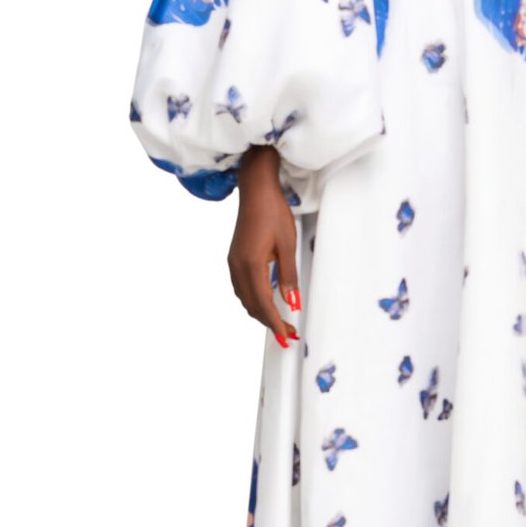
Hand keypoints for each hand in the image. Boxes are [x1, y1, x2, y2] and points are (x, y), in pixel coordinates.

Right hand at [227, 145, 300, 347]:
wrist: (256, 190)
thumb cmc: (273, 212)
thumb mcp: (287, 244)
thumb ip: (288, 276)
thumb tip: (292, 303)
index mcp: (250, 264)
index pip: (263, 304)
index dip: (275, 323)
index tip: (287, 336)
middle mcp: (237, 266)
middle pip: (251, 305)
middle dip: (269, 322)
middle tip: (288, 334)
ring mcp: (233, 262)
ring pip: (244, 298)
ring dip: (260, 312)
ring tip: (278, 321)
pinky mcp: (234, 257)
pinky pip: (241, 287)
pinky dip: (253, 299)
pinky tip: (265, 301)